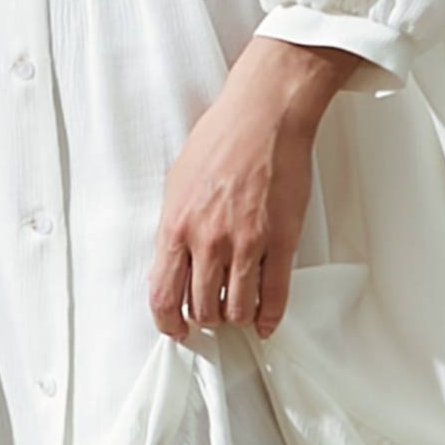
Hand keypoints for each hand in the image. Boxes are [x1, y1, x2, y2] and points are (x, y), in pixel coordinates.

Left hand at [147, 34, 361, 339]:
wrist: (264, 115)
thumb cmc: (222, 138)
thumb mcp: (178, 182)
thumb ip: (176, 225)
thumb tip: (175, 261)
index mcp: (176, 226)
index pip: (164, 295)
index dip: (169, 323)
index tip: (177, 329)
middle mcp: (207, 241)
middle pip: (202, 308)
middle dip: (206, 318)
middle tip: (213, 315)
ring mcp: (246, 243)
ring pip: (238, 309)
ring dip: (237, 317)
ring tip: (240, 311)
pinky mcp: (281, 241)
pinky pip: (275, 295)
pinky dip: (270, 317)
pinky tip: (267, 321)